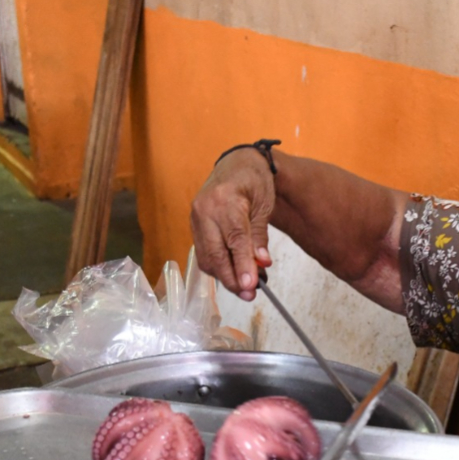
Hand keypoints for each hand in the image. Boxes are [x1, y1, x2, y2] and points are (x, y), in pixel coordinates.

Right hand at [189, 148, 277, 301]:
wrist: (238, 164)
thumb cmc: (255, 181)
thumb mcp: (265, 204)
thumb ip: (260, 236)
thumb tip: (262, 263)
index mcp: (225, 199)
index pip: (234, 238)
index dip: (242, 264)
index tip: (252, 285)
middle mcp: (205, 209)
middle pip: (215, 253)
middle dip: (232, 278)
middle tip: (250, 295)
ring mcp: (195, 217)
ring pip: (206, 257)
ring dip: (225, 277)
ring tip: (246, 287)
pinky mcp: (193, 225)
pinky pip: (203, 253)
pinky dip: (218, 267)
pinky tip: (234, 273)